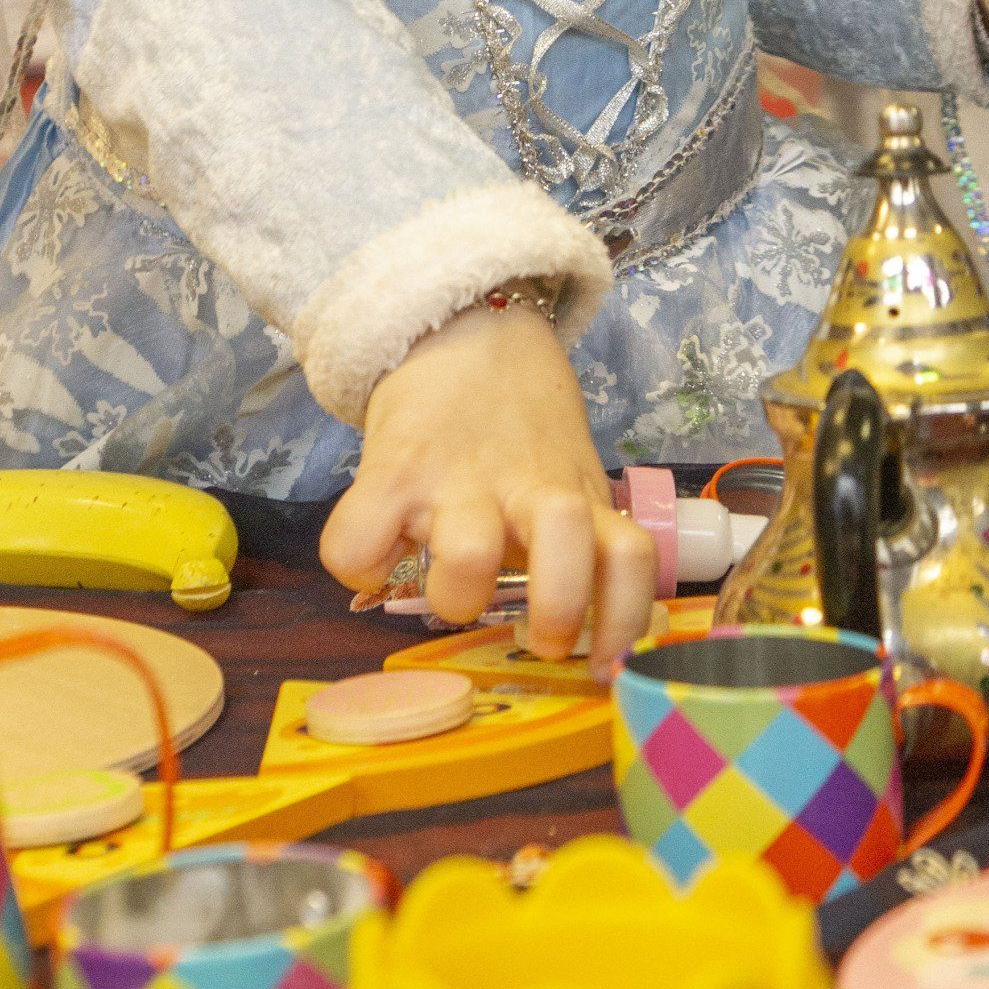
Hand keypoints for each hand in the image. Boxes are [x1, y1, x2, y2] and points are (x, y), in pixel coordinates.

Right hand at [317, 301, 657, 667]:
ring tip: (455, 595)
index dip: (624, 619)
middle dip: (554, 608)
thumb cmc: (514, 421)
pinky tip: (374, 567)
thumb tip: (567, 633)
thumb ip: (573, 535)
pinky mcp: (390, 470)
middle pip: (565, 543)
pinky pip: (360, 542)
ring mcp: (456, 480)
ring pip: (471, 551)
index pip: (627, 556)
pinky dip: (361, 571)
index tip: (604, 664)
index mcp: (574, 495)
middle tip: (539, 638)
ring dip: (460, 593)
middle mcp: (524, 489)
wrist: (463, 324)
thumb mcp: (561, 471)